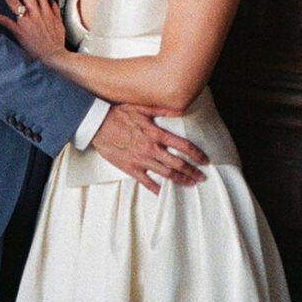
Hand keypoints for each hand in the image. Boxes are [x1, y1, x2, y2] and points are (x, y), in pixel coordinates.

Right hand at [91, 103, 207, 192]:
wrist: (97, 125)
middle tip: (202, 177)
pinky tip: (164, 192)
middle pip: (178, 164)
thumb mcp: (142, 108)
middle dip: (193, 172)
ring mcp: (141, 160)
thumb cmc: (119, 114)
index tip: (205, 160)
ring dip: (180, 180)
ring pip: (166, 174)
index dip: (196, 154)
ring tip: (190, 184)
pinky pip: (146, 181)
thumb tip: (181, 109)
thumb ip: (163, 110)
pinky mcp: (130, 168)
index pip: (183, 146)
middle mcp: (151, 149)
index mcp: (156, 134)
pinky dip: (156, 188)